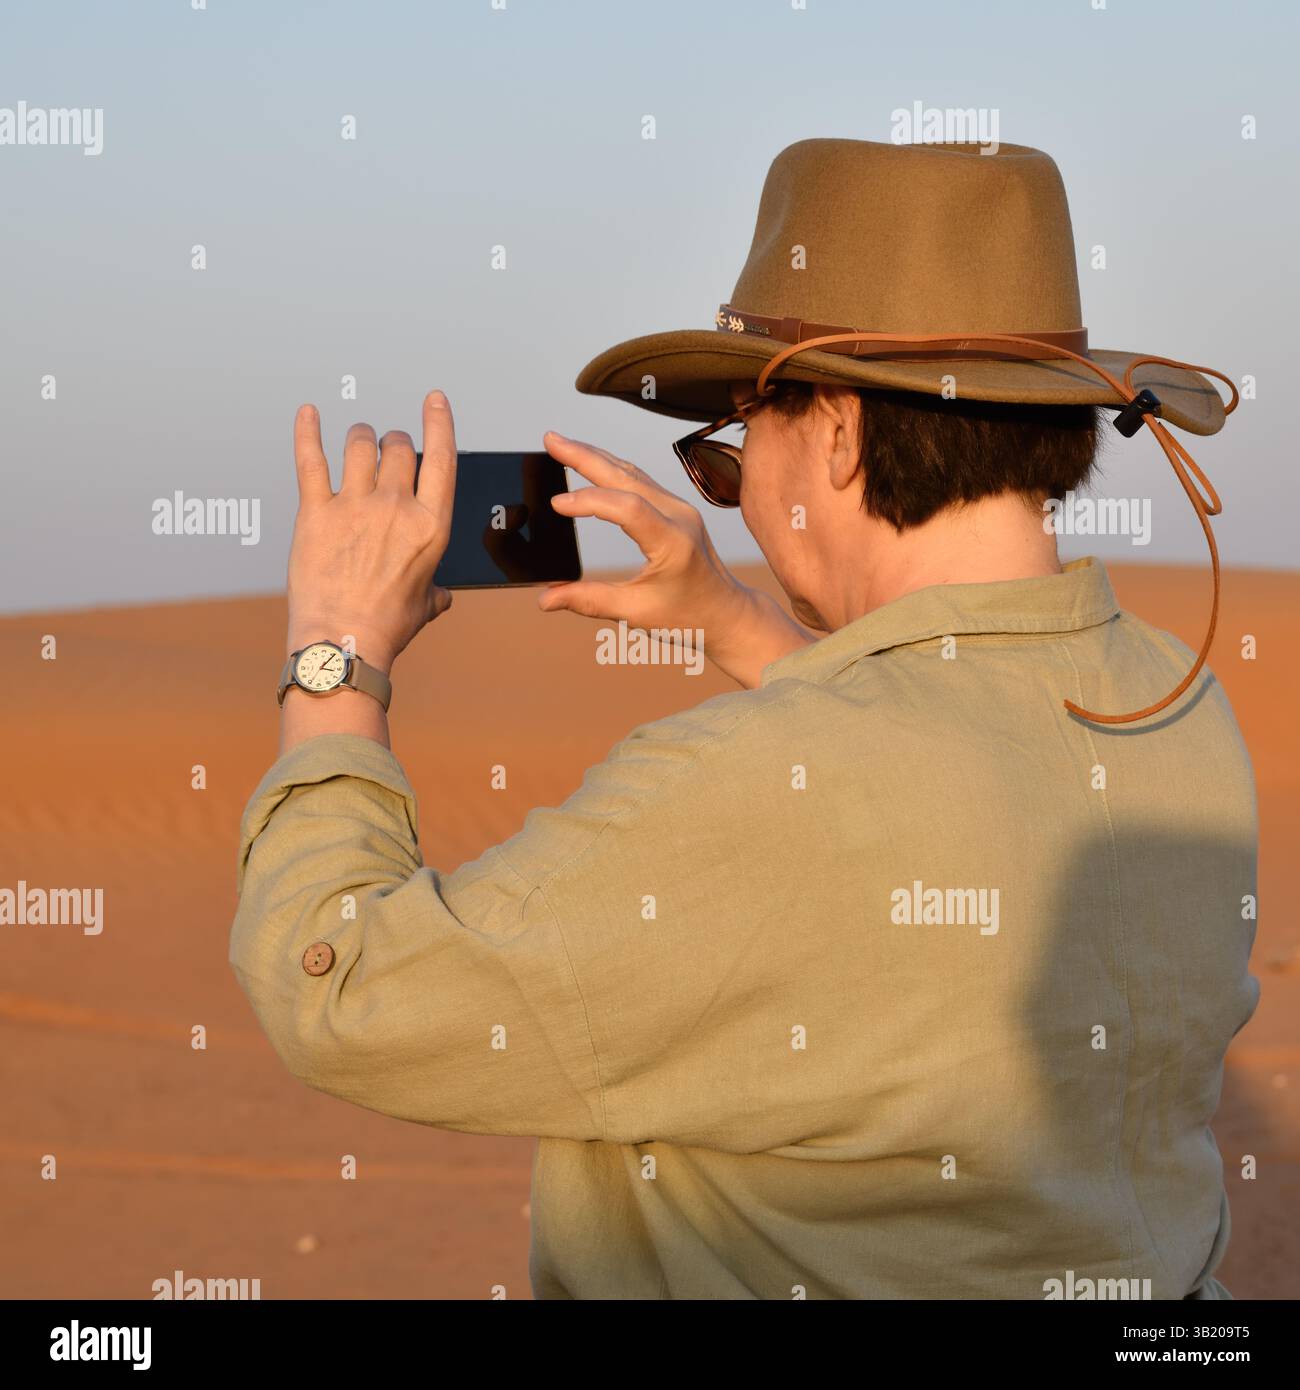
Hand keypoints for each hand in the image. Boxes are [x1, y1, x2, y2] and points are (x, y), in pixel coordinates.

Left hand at [286, 392, 456, 673]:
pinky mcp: (315, 513)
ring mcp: (353, 506)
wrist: (343, 643)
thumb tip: (442, 595)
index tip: (434, 401)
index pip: (441, 457)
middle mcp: (395, 507)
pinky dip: (307, 433)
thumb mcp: (426, 605)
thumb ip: (436, 590)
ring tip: (358, 440)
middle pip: (398, 448)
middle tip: (389, 448)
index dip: (438, 422)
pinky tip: (307, 414)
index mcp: (431, 525)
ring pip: (360, 445)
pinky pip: (310, 460)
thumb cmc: (387, 627)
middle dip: (395, 442)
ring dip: (361, 438)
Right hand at [540, 433, 813, 688]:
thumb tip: (546, 599)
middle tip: (550, 440)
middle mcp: (679, 517)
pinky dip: (611, 469)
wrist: (726, 614)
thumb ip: (589, 601)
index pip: (628, 508)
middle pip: (627, 477)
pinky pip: (640, 481)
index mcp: (673, 543)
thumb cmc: (688, 617)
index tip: (556, 504)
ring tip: (562, 445)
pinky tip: (591, 462)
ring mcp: (680, 509)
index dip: (590, 502)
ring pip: (632, 473)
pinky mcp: (676, 509)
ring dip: (596, 456)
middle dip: (585, 456)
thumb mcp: (637, 613)